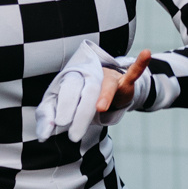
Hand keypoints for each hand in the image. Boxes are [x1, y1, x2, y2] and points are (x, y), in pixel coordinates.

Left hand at [33, 43, 150, 144]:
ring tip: (101, 109)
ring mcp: (108, 77)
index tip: (56, 124)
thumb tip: (42, 134)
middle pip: (85, 93)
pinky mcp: (124, 81)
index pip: (67, 93)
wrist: (109, 83)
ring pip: (106, 86)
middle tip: (73, 133)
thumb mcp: (70, 105)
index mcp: (74, 80)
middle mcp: (90, 76)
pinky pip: (133, 72)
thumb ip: (55, 115)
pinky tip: (145, 54)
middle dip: (79, 113)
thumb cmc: (85, 95)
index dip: (61, 108)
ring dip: (104, 97)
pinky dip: (139, 64)